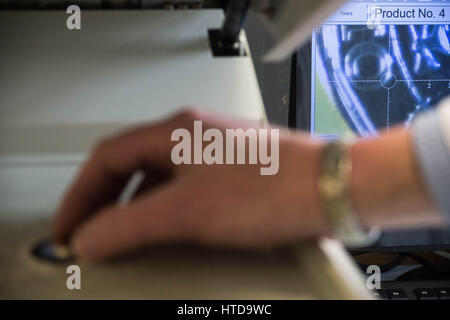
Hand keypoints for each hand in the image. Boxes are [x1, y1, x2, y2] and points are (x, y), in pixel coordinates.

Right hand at [53, 109, 327, 260]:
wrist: (329, 188)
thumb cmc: (274, 189)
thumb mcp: (189, 212)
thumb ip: (131, 225)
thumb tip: (92, 237)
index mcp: (175, 133)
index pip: (106, 159)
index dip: (80, 194)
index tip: (68, 226)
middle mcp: (191, 136)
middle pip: (127, 164)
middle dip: (101, 199)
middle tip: (87, 229)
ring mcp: (211, 152)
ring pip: (154, 176)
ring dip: (130, 204)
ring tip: (119, 232)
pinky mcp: (229, 170)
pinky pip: (180, 186)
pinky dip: (161, 206)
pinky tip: (164, 225)